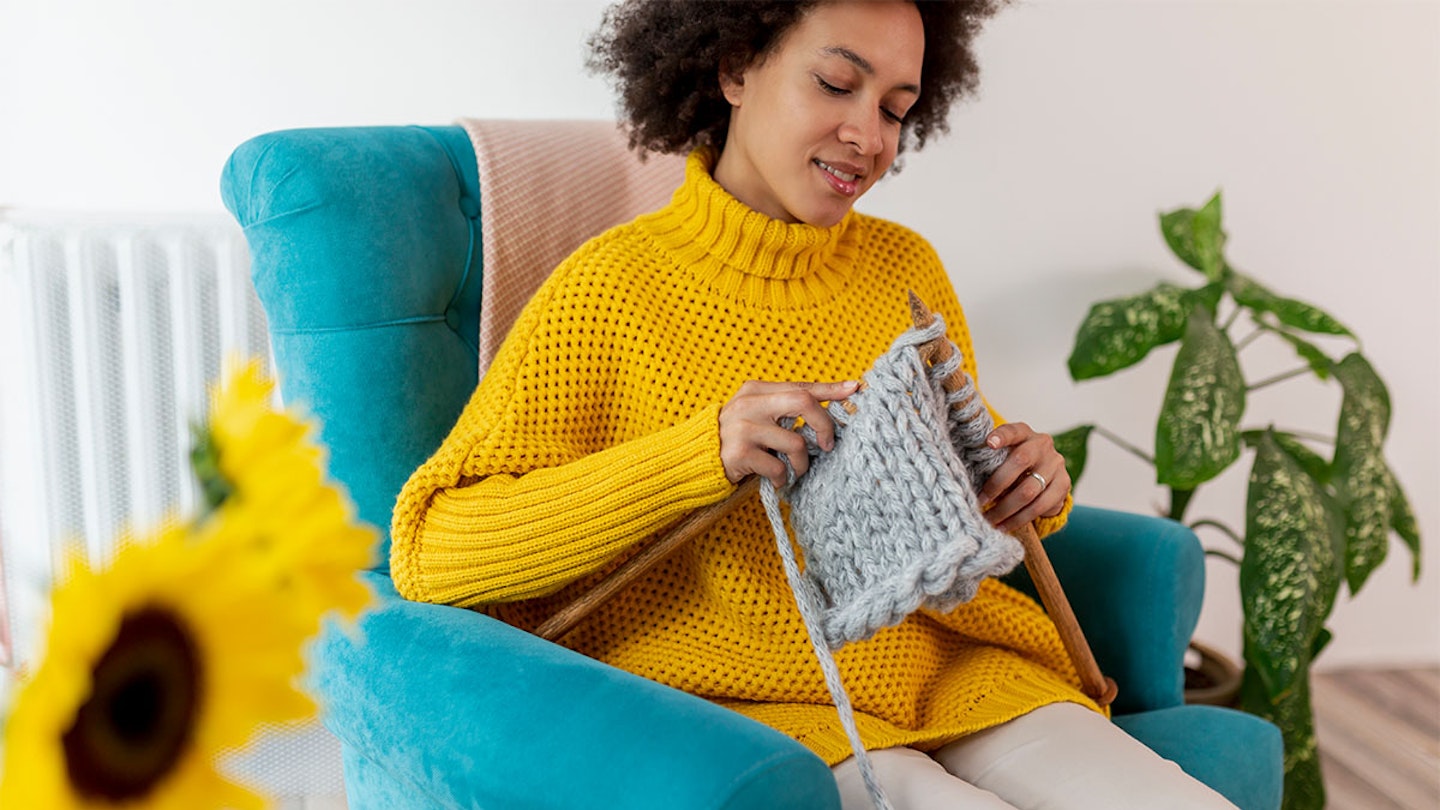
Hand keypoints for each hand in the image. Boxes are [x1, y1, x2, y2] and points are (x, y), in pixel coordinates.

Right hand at [719, 380, 859, 487]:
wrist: (697, 458)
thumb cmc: (738, 437)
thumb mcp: (758, 414)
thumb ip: (785, 407)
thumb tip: (832, 402)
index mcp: (756, 389)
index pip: (800, 386)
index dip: (830, 389)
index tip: (855, 389)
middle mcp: (749, 404)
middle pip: (802, 403)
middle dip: (823, 425)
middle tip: (828, 445)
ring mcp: (743, 428)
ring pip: (795, 442)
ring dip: (802, 463)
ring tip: (795, 470)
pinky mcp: (739, 454)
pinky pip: (778, 467)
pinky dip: (783, 478)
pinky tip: (776, 480)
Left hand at [975, 422, 1069, 531]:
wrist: (1045, 475)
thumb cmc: (1012, 464)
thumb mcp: (1003, 456)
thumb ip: (990, 460)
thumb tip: (964, 479)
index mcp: (1024, 433)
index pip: (1013, 430)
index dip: (1002, 436)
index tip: (988, 443)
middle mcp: (1042, 445)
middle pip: (1020, 461)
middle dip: (996, 485)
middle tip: (980, 501)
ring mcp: (1055, 465)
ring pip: (1029, 490)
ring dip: (1006, 509)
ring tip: (989, 520)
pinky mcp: (1064, 485)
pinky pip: (1040, 506)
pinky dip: (1019, 519)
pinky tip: (1005, 526)